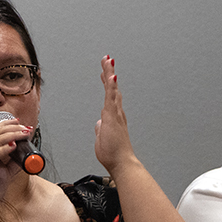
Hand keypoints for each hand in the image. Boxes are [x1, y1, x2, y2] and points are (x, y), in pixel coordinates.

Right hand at [0, 117, 28, 217]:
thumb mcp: (4, 174)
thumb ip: (13, 164)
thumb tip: (25, 157)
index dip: (9, 124)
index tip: (22, 123)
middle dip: (14, 127)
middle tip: (27, 128)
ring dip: (13, 134)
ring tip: (24, 133)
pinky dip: (4, 148)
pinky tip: (14, 145)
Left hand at [94, 55, 138, 175]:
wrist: (121, 162)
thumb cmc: (113, 154)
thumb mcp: (102, 139)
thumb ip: (101, 129)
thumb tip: (99, 123)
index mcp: (114, 117)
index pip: (110, 96)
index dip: (108, 83)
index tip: (106, 73)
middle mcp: (117, 112)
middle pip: (112, 87)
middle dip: (109, 72)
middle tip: (107, 59)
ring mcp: (115, 113)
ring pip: (112, 88)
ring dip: (110, 73)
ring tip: (108, 60)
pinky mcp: (113, 116)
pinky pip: (111, 97)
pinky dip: (111, 85)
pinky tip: (111, 75)